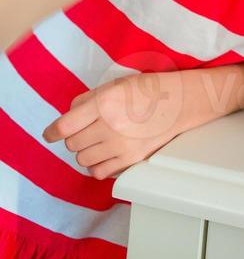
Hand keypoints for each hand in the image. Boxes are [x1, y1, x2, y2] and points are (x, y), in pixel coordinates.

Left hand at [42, 70, 190, 179]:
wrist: (179, 104)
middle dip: (75, 137)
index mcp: (104, 103)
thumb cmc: (148, 91)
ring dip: (86, 151)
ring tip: (99, 141)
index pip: (65, 125)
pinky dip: (98, 165)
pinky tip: (106, 154)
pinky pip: (99, 172)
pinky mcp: (130, 160)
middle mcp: (110, 126)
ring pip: (83, 160)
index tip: (50, 134)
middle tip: (87, 131)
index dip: (51, 132)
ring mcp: (121, 145)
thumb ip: (87, 100)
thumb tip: (69, 117)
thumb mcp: (114, 85)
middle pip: (73, 144)